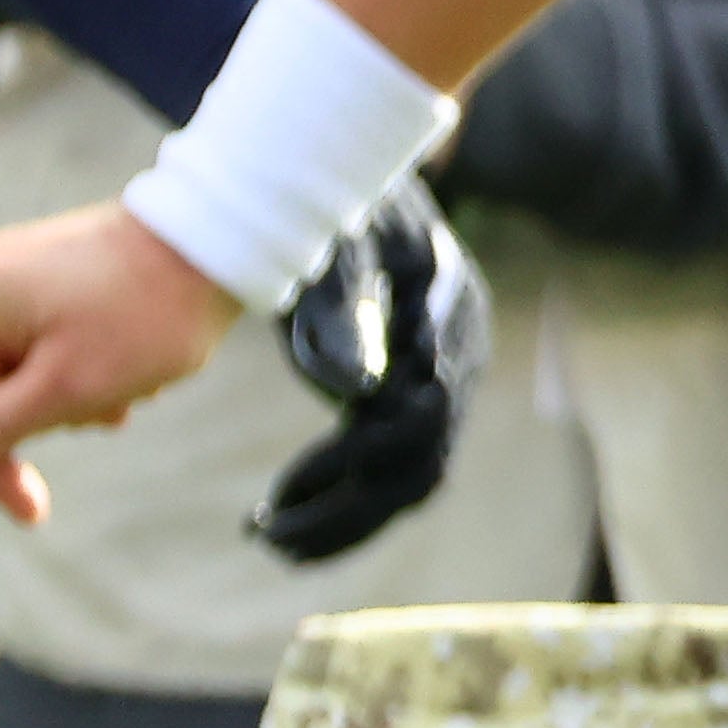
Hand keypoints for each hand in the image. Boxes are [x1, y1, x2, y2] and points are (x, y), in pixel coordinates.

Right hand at [0, 201, 242, 522]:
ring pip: (15, 375)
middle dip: (46, 415)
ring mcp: (2, 275)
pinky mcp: (36, 277)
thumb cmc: (147, 311)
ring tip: (128, 380)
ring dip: (71, 395)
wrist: (217, 240)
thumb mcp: (70, 385)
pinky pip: (38, 347)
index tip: (34, 511)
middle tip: (113, 405)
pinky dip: (79, 367)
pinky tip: (127, 362)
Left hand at [253, 182, 486, 562]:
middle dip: (344, 510)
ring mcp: (447, 378)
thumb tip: (358, 389)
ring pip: (414, 478)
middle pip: (422, 461)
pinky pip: (398, 468)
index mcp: (449, 310)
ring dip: (344, 517)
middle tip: (265, 536)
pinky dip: (348, 499)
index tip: (282, 492)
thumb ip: (344, 307)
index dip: (356, 459)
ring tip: (269, 538)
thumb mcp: (331, 248)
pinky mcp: (419, 396)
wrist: (353, 189)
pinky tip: (289, 513)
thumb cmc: (333, 210)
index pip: (425, 411)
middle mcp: (462, 353)